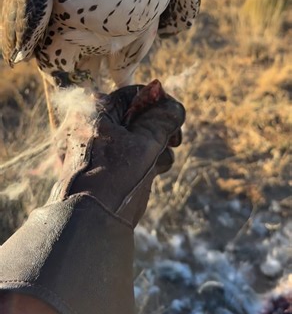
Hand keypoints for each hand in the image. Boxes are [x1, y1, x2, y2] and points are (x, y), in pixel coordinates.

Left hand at [50, 84, 184, 226]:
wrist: (94, 219)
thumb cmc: (114, 174)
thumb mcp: (145, 141)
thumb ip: (163, 119)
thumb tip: (174, 107)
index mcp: (97, 111)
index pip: (134, 94)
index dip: (158, 101)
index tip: (175, 114)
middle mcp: (98, 125)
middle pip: (140, 114)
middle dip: (161, 126)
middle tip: (175, 137)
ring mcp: (106, 146)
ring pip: (143, 135)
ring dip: (159, 144)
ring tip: (163, 155)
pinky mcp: (114, 165)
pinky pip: (138, 153)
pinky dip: (152, 159)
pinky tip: (157, 170)